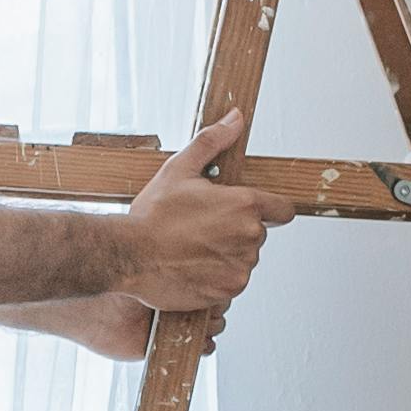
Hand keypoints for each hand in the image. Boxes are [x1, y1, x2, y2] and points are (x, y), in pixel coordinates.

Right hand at [102, 110, 266, 326]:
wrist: (128, 255)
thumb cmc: (152, 215)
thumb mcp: (180, 168)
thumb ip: (213, 142)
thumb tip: (235, 119)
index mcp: (244, 204)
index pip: (283, 209)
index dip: (271, 209)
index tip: (256, 211)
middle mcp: (249, 236)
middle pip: (257, 234)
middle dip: (236, 230)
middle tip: (202, 228)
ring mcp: (241, 266)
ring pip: (244, 259)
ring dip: (227, 255)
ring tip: (193, 248)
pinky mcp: (229, 290)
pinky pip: (232, 282)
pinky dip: (217, 277)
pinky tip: (193, 267)